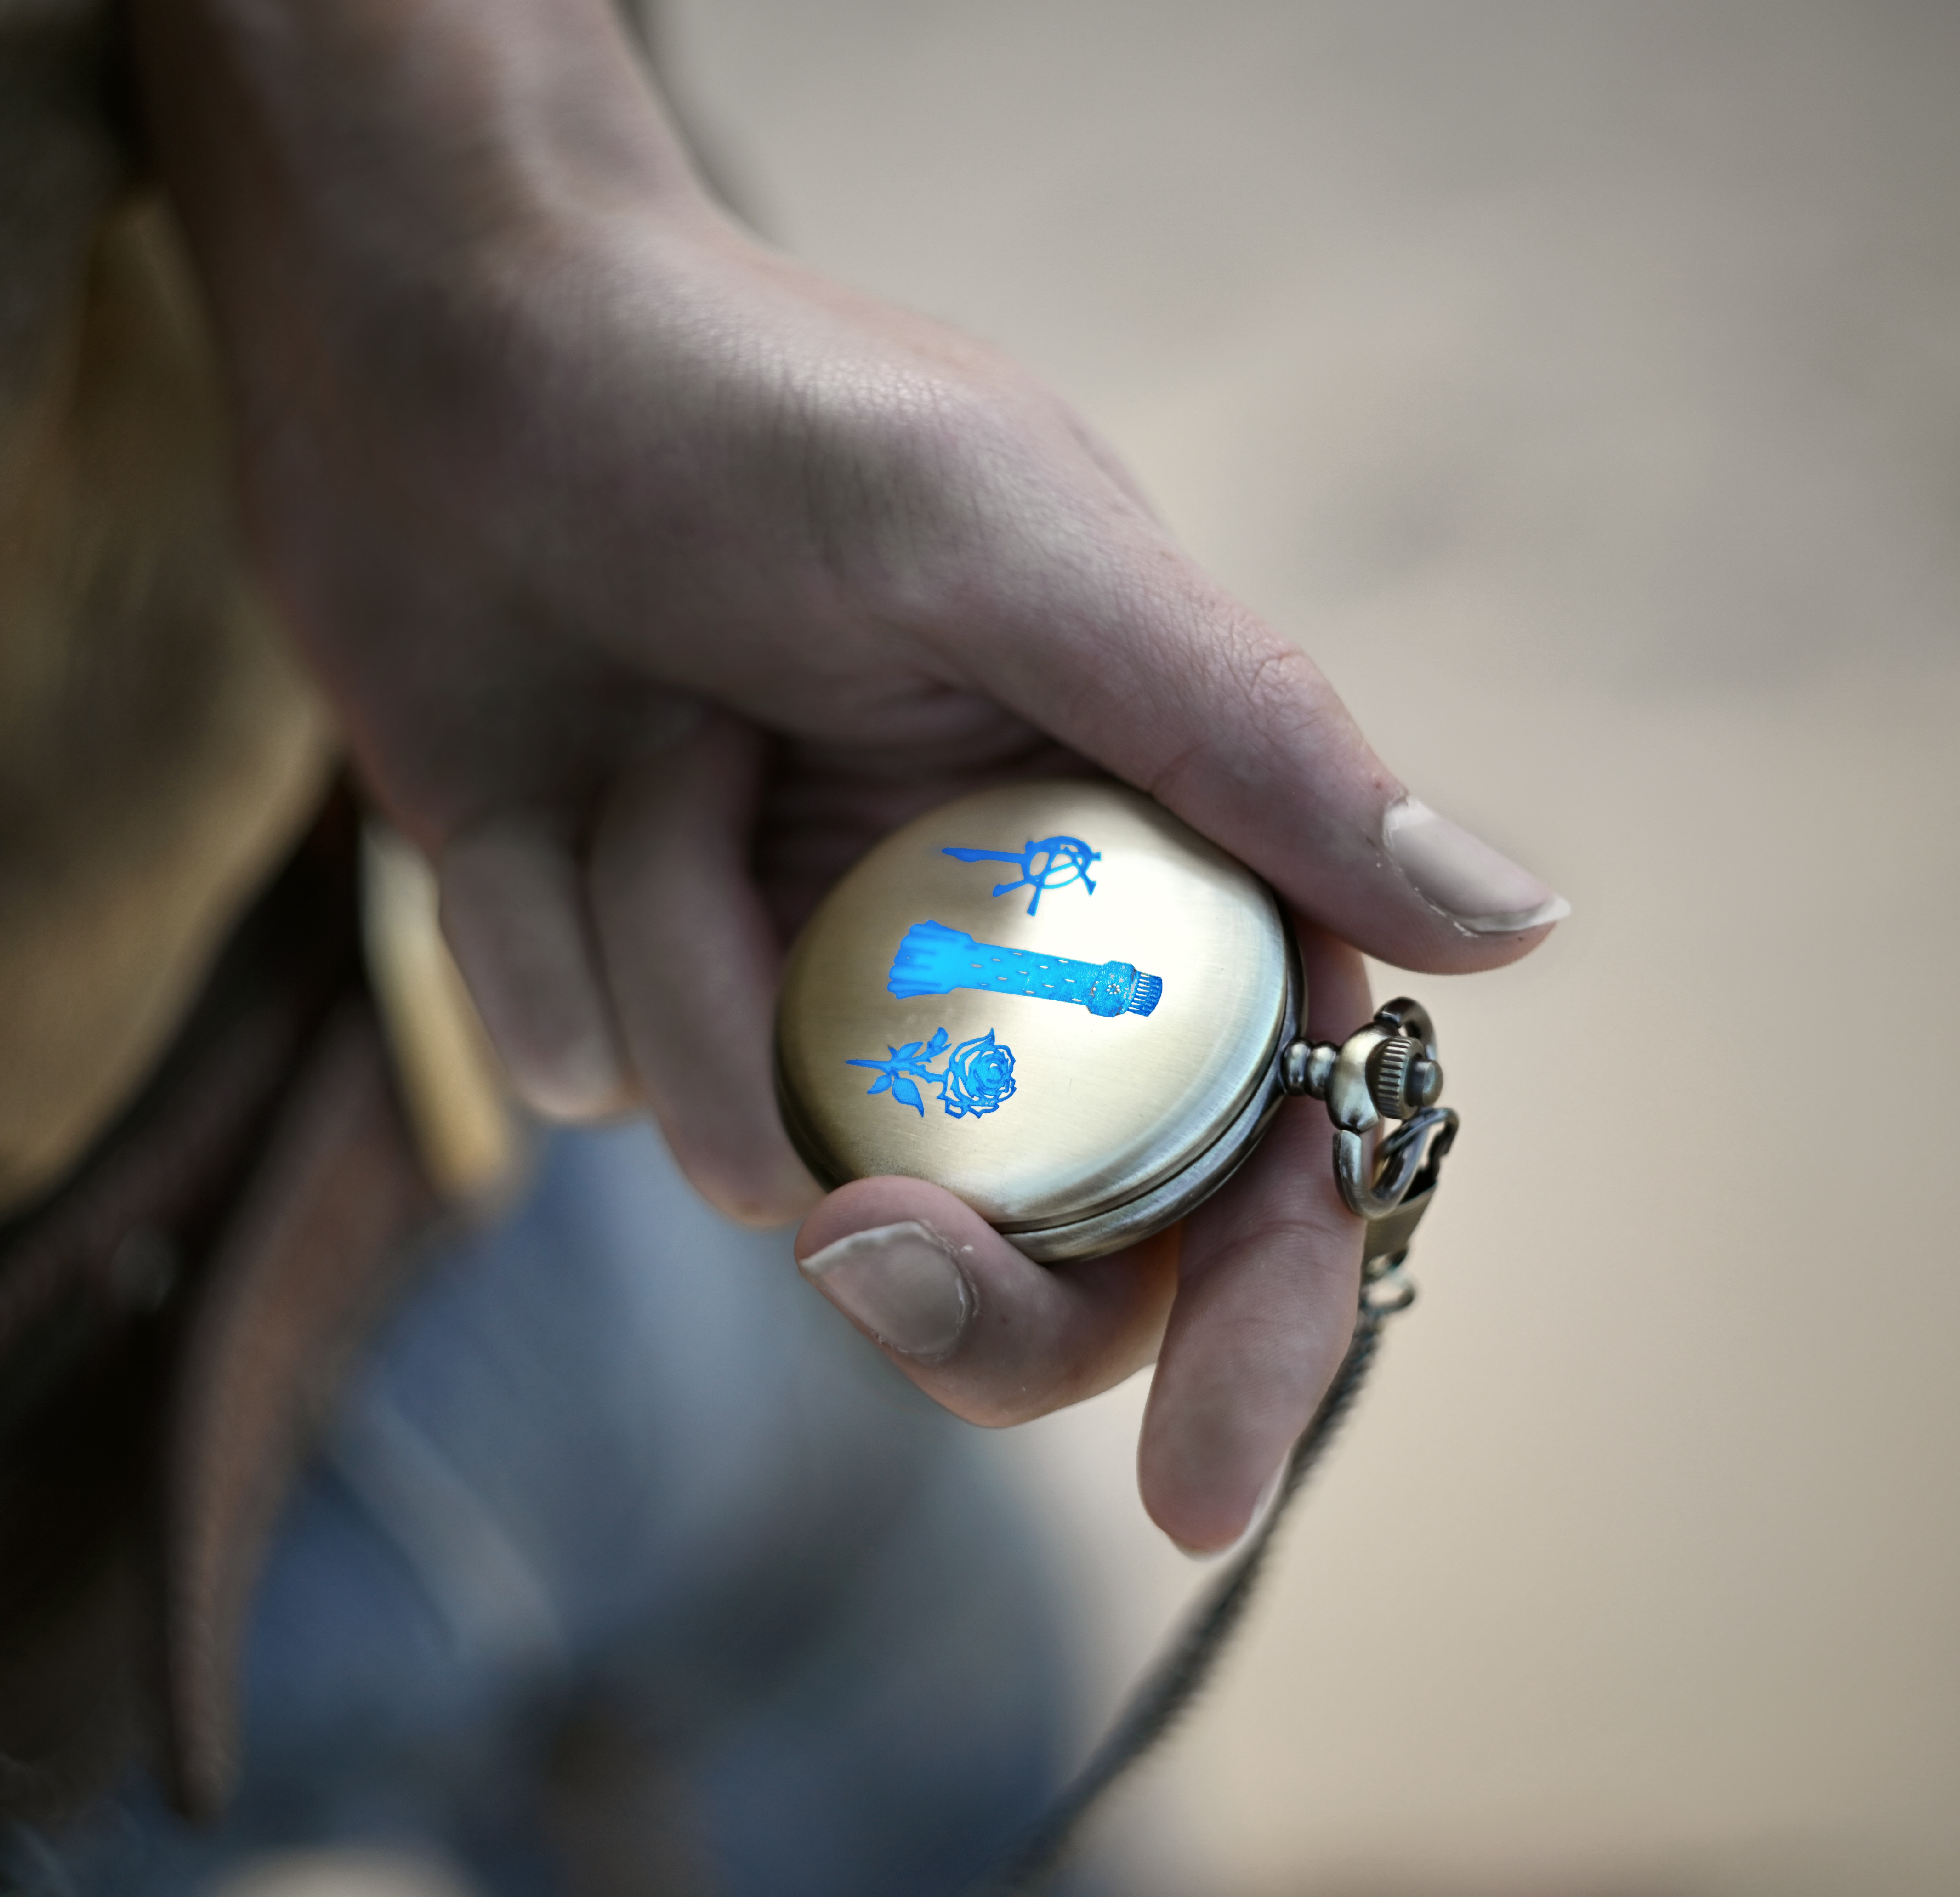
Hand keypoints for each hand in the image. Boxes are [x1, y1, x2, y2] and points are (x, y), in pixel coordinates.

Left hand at [138, 0, 1564, 1549]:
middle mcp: (977, 933)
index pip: (1256, 1140)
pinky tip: (532, 790)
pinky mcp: (614, 969)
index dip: (1259, 1327)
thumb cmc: (754, 407)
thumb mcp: (1021, 549)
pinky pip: (586, 1072)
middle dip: (956, 1275)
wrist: (443, 345)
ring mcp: (792, 967)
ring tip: (648, 766)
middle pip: (1038, 1244)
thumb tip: (1516, 930)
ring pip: (775, 1170)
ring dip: (692, 982)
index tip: (1196, 1493)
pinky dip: (547, 935)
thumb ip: (1255, 750)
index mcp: (1129, 843)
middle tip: (862, 1240)